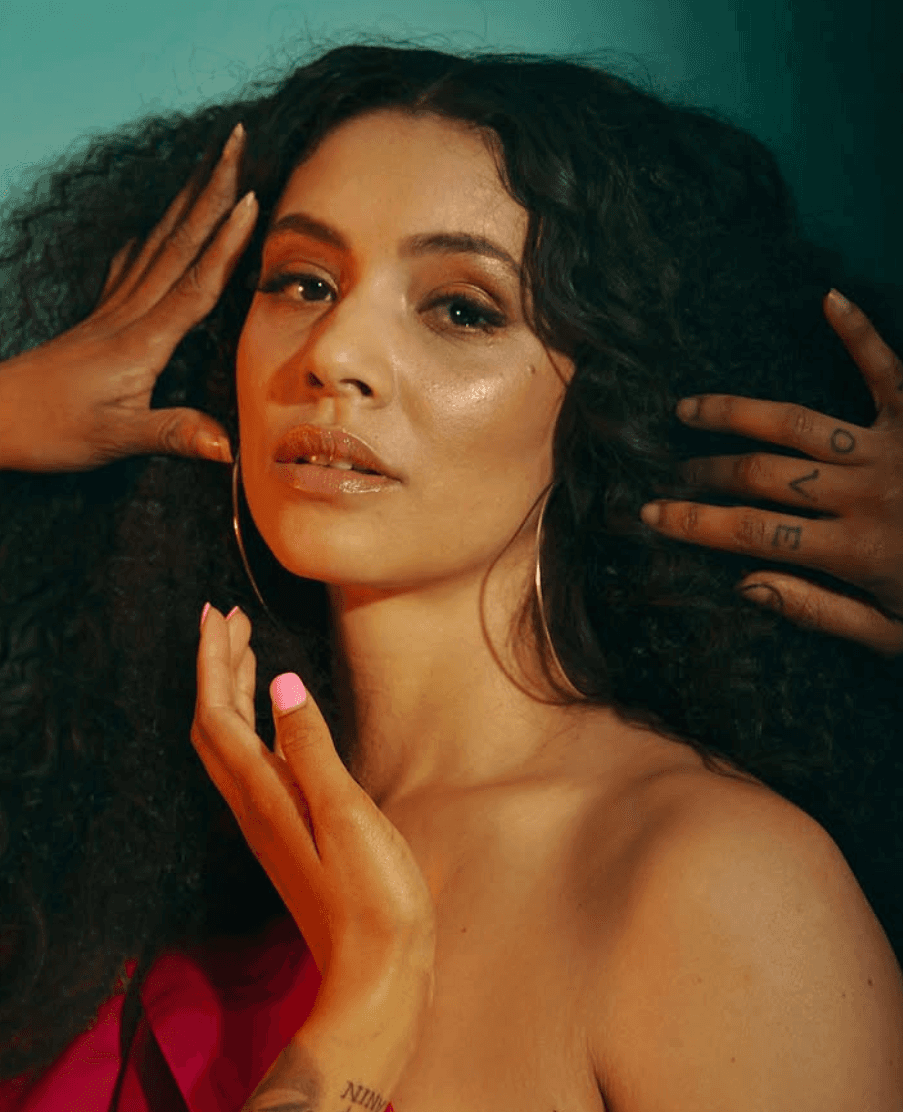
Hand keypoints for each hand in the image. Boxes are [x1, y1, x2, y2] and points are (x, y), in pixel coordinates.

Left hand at [0, 123, 256, 472]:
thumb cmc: (50, 429)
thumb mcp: (114, 439)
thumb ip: (173, 434)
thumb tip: (228, 444)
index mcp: (142, 341)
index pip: (195, 282)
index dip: (227, 243)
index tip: (253, 197)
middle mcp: (129, 315)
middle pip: (180, 243)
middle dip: (211, 189)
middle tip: (234, 141)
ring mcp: (112, 312)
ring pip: (159, 244)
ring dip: (188, 201)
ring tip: (210, 163)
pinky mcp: (99, 319)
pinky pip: (132, 266)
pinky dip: (151, 238)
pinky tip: (155, 226)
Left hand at [191, 603, 436, 994]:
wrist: (377, 976)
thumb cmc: (371, 896)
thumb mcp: (345, 812)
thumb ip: (311, 746)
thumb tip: (281, 682)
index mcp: (263, 795)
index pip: (218, 714)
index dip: (214, 661)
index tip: (218, 614)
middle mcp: (255, 808)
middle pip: (215, 726)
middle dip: (218, 668)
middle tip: (230, 622)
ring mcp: (270, 826)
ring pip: (232, 746)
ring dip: (233, 694)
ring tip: (246, 655)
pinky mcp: (290, 838)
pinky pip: (256, 767)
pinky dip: (257, 728)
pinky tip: (277, 722)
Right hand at [640, 290, 902, 656]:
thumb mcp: (892, 636)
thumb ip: (818, 611)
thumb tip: (744, 586)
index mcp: (855, 552)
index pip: (751, 534)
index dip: (693, 523)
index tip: (650, 515)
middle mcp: (864, 495)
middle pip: (761, 475)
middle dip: (706, 474)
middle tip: (674, 473)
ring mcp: (891, 450)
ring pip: (797, 424)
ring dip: (737, 414)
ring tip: (691, 411)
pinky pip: (885, 370)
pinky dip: (859, 334)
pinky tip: (830, 300)